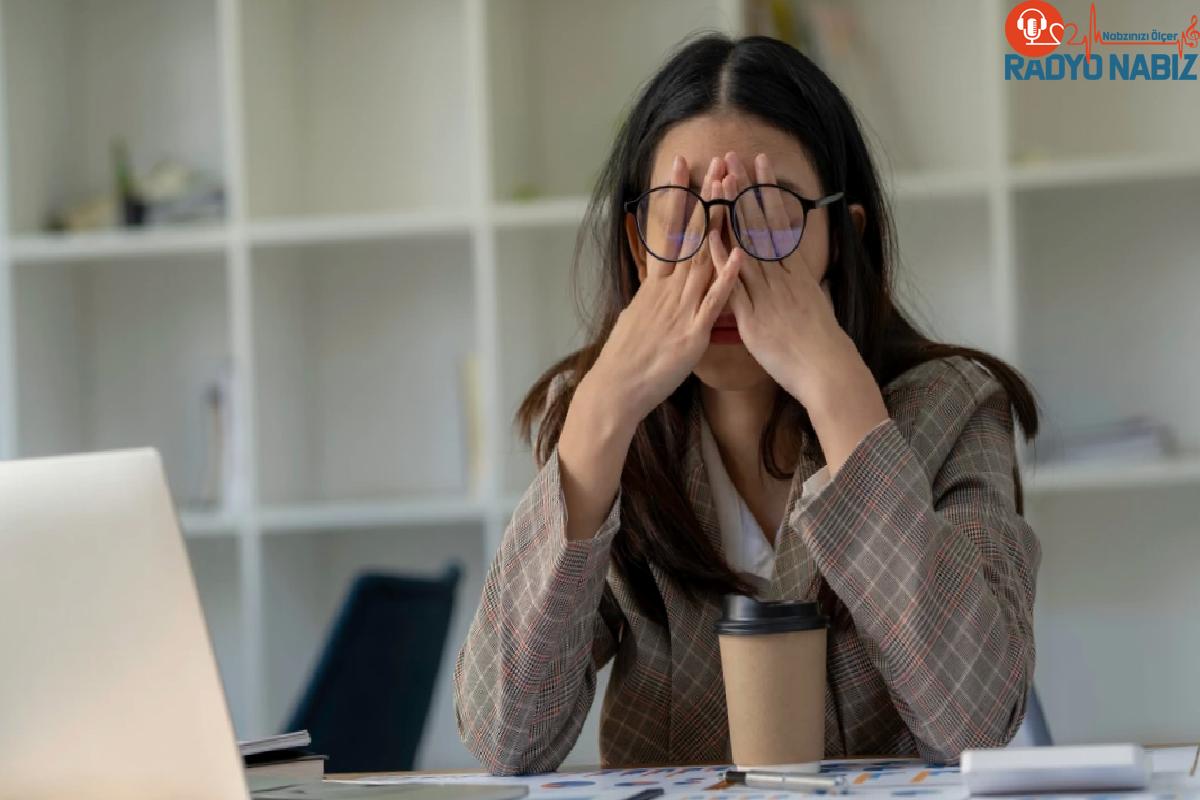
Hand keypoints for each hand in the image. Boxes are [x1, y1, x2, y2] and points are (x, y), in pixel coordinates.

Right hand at [585, 154, 740, 427]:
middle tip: (716, 163)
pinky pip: (713, 302)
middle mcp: (668, 290)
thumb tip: (654, 279)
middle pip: (689, 236)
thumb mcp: (636, 316)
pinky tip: (738, 255)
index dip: (677, 196)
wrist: (616, 389)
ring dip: (718, 225)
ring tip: (731, 193)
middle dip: (704, 198)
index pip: (668, 230)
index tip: (683, 165)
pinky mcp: (691, 333)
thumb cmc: (626, 358)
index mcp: (656, 285)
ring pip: (703, 259)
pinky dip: (726, 278)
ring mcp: (680, 309)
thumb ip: (651, 294)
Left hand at [708, 152, 888, 473]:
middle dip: (746, 189)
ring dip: (732, 212)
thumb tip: (801, 270)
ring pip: (746, 245)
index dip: (768, 191)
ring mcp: (767, 293)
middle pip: (761, 224)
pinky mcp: (754, 316)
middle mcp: (781, 276)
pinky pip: (735, 285)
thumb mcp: (816, 303)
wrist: (827, 370)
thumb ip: (803, 283)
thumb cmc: (822, 344)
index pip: (779, 222)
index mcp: (795, 271)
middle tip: (734, 156)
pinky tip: (711, 238)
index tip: (759, 164)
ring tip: (721, 183)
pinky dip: (723, 261)